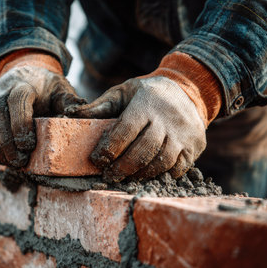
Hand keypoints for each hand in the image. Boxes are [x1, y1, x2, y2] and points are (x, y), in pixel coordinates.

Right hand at [0, 66, 85, 166]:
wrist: (24, 72)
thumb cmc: (46, 86)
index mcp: (23, 85)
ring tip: (14, 165)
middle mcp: (1, 92)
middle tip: (21, 162)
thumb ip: (69, 102)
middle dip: (7, 144)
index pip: (17, 102)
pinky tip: (3, 160)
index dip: (20, 125)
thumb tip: (78, 116)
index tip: (29, 145)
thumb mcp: (61, 89)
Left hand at [66, 76, 206, 181]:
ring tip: (126, 177)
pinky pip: (178, 167)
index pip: (125, 130)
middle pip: (143, 150)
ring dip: (141, 174)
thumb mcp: (122, 92)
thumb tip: (71, 114)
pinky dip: (162, 175)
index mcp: (146, 104)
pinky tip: (148, 174)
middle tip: (109, 175)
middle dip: (123, 167)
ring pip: (161, 161)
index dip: (109, 148)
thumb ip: (100, 105)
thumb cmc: (146, 94)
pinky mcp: (195, 145)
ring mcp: (184, 133)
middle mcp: (167, 119)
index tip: (97, 160)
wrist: (187, 90)